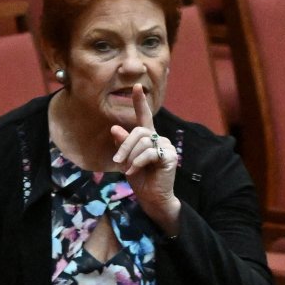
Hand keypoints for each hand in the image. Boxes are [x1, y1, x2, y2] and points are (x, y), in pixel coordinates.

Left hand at [110, 84, 180, 233]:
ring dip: (130, 156)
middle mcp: (158, 138)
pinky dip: (138, 162)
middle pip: (139, 131)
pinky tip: (133, 170)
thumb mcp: (126, 161)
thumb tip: (115, 128)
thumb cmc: (140, 179)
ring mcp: (166, 146)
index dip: (140, 102)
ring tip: (128, 169)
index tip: (137, 86)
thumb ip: (123, 145)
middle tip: (117, 161)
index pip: (144, 116)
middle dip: (125, 145)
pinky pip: (149, 153)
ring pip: (143, 142)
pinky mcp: (169, 156)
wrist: (152, 198)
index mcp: (148, 137)